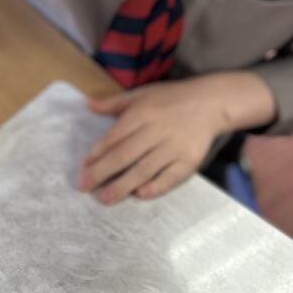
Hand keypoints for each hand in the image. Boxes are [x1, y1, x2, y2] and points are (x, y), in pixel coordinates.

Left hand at [76, 79, 229, 204]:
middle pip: (125, 155)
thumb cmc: (171, 98)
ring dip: (123, 185)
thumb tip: (87, 104)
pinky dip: (155, 187)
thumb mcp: (141, 94)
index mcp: (142, 112)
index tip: (82, 168)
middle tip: (84, 187)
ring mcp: (174, 147)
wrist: (211, 102)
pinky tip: (140, 194)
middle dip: (102, 172)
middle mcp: (157, 130)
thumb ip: (113, 102)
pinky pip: (170, 177)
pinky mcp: (189, 161)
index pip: (114, 136)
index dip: (97, 153)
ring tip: (105, 198)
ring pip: (144, 169)